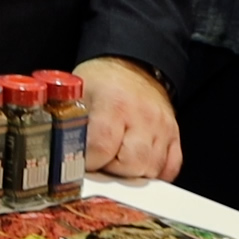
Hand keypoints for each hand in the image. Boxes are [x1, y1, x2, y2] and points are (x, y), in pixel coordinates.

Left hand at [75, 56, 181, 180]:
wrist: (131, 66)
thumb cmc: (103, 82)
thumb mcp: (78, 93)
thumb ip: (71, 124)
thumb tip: (63, 156)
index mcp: (114, 103)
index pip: (101, 148)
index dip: (89, 161)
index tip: (81, 161)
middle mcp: (143, 116)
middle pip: (131, 165)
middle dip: (111, 170)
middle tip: (100, 159)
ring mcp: (162, 126)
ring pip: (151, 170)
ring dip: (131, 173)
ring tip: (117, 157)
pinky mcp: (174, 135)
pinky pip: (169, 168)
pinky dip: (153, 173)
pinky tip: (137, 163)